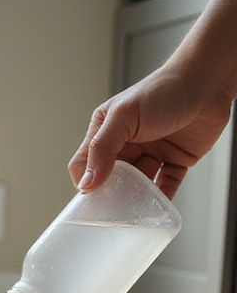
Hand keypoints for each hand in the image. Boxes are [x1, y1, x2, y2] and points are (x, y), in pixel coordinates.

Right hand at [69, 66, 232, 198]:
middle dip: (110, 194)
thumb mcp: (123, 116)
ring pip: (137, 186)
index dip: (84, 181)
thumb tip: (87, 183)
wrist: (208, 81)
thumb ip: (102, 148)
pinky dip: (162, 198)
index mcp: (107, 130)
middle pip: (110, 179)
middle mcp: (127, 143)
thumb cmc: (164, 89)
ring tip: (135, 210)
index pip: (84, 163)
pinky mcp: (174, 160)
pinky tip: (157, 207)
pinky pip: (165, 186)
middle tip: (111, 211)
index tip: (89, 199)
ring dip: (136, 198)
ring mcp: (150, 152)